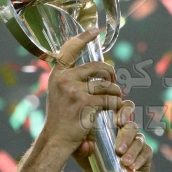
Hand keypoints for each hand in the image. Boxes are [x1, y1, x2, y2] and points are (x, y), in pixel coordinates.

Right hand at [40, 28, 121, 157]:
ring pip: (107, 85)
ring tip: (114, 99)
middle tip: (113, 83)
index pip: (70, 50)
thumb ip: (72, 79)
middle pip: (98, 66)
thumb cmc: (61, 118)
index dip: (84, 38)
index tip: (95, 31)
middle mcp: (65, 79)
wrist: (55, 140)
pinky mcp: (86, 103)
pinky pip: (110, 99)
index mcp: (58, 75)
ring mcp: (75, 91)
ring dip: (115, 92)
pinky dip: (116, 105)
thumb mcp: (60, 92)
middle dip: (110, 74)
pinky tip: (114, 110)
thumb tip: (97, 67)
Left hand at [73, 99, 153, 171]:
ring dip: (132, 151)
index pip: (123, 109)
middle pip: (131, 126)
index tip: (119, 121)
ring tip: (124, 162)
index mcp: (114, 125)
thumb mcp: (84, 156)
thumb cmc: (95, 163)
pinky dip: (139, 159)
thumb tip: (86, 144)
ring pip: (139, 139)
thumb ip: (82, 150)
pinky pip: (146, 152)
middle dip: (126, 137)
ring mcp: (138, 141)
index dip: (124, 111)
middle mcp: (127, 130)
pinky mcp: (146, 153)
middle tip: (119, 149)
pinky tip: (132, 166)